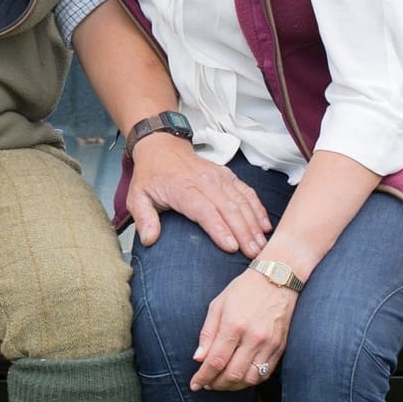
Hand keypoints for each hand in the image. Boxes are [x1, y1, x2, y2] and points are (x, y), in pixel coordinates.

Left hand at [128, 139, 271, 255]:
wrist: (162, 147)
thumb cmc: (151, 176)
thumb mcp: (137, 196)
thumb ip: (143, 218)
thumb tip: (149, 239)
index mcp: (182, 188)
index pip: (204, 210)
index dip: (219, 228)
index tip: (231, 247)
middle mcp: (204, 181)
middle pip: (228, 208)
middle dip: (243, 232)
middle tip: (254, 254)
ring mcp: (219, 177)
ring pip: (241, 201)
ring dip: (253, 224)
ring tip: (262, 245)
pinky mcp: (228, 176)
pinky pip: (247, 192)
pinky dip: (258, 208)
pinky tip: (265, 225)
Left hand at [190, 267, 296, 391]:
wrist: (278, 277)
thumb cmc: (244, 289)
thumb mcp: (218, 304)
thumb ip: (207, 333)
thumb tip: (198, 358)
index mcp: (234, 324)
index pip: (215, 361)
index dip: (203, 377)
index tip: (194, 384)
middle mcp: (253, 337)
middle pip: (232, 374)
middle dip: (216, 384)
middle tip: (207, 384)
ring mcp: (269, 343)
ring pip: (249, 379)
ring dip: (233, 386)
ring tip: (222, 382)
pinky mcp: (280, 347)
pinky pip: (265, 373)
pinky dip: (250, 380)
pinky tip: (240, 376)